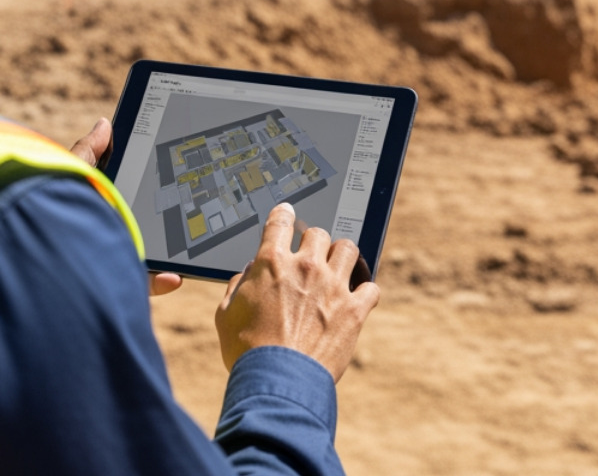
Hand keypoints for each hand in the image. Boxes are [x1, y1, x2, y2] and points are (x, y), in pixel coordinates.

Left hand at [71, 120, 182, 297]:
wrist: (48, 246)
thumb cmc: (56, 206)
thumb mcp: (75, 172)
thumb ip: (89, 150)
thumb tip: (104, 123)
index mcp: (88, 207)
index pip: (116, 195)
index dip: (135, 186)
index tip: (160, 176)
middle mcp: (97, 232)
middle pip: (134, 224)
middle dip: (157, 220)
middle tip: (182, 206)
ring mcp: (106, 257)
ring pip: (143, 253)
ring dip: (166, 252)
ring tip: (182, 246)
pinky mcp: (112, 279)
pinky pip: (142, 283)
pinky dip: (161, 281)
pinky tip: (174, 276)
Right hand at [215, 203, 380, 382]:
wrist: (276, 382)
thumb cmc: (246, 352)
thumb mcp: (226, 315)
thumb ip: (237, 287)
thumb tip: (248, 274)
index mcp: (272, 263)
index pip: (280, 222)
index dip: (283, 214)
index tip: (286, 214)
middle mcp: (306, 267)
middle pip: (318, 233)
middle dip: (313, 243)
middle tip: (310, 257)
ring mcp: (333, 286)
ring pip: (348, 249)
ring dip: (341, 257)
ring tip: (336, 270)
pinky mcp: (354, 310)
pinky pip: (371, 287)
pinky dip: (365, 292)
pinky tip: (358, 299)